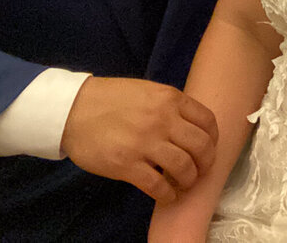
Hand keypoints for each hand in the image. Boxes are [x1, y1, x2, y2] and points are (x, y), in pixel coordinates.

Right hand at [61, 76, 217, 203]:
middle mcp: (163, 120)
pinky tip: (167, 195)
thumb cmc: (110, 99)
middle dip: (206, 163)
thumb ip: (170, 105)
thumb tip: (190, 125)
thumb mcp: (147, 91)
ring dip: (188, 181)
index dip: (213, 139)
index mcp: (170, 99)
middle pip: (201, 147)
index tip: (209, 149)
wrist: (72, 110)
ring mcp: (145, 143)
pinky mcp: (127, 165)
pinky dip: (168, 195)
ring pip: (184, 168)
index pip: (207, 121)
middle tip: (199, 171)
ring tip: (183, 184)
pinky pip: (158, 186)